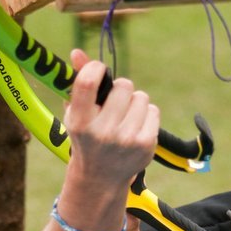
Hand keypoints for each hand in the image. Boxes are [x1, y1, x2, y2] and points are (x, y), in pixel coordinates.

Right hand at [64, 50, 158, 190]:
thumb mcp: (77, 114)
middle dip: (120, 89)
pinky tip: (135, 127)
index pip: (88, 82)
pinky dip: (146, 115)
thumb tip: (77, 52)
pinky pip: (153, 111)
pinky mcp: (145, 144)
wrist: (101, 178)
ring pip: (141, 97)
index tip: (98, 71)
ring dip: (134, 102)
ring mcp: (126, 139)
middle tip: (113, 103)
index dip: (96, 68)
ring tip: (124, 117)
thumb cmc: (87, 138)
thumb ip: (78, 82)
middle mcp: (103, 132)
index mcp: (80, 122)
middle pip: (124, 85)